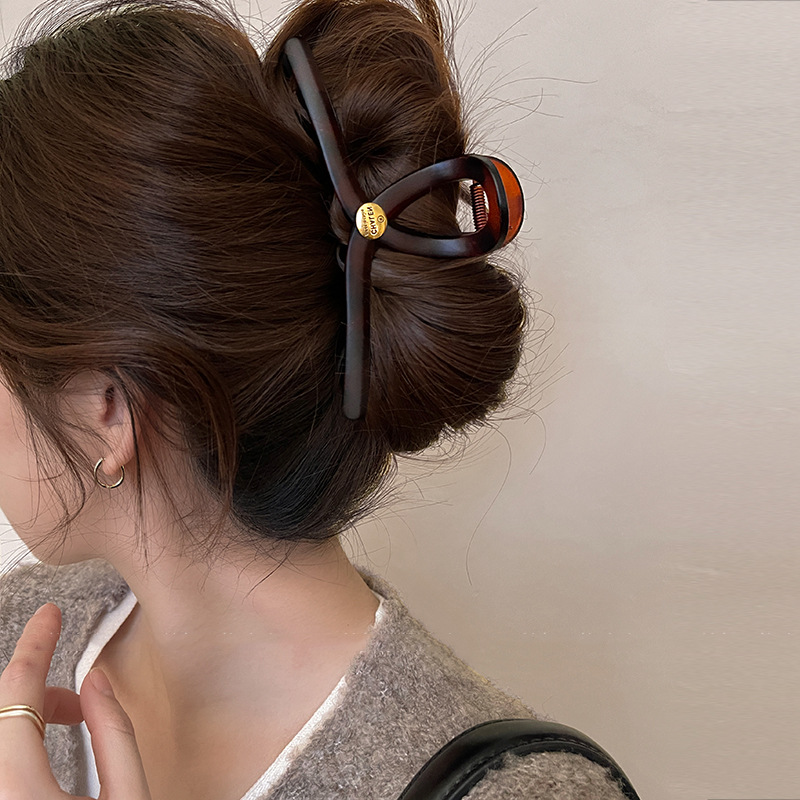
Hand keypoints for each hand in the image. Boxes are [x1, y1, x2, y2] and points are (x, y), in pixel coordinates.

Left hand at [0, 603, 151, 798]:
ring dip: (29, 714)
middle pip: (1, 708)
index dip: (36, 644)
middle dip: (39, 687)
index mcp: (18, 790)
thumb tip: (97, 682)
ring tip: (72, 720)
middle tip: (79, 697)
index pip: (16, 691)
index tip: (48, 615)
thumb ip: (114, 734)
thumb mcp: (129, 799)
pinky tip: (44, 744)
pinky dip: (18, 737)